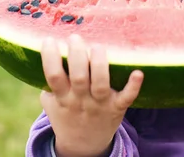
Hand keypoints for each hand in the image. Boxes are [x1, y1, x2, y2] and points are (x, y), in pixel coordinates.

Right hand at [40, 34, 142, 156]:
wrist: (85, 146)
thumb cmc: (68, 115)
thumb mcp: (52, 103)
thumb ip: (48, 83)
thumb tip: (46, 51)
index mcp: (63, 98)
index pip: (53, 76)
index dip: (50, 58)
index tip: (49, 39)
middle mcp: (81, 101)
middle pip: (78, 78)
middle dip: (76, 56)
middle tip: (75, 38)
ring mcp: (101, 104)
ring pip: (101, 84)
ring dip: (99, 65)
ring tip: (97, 46)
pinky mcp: (118, 107)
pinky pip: (127, 97)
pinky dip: (133, 86)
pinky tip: (138, 72)